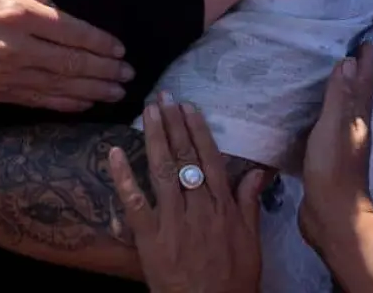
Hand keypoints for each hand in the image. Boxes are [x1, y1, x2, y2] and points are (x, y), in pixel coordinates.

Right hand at [0, 0, 133, 111]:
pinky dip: (63, 104)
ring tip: (116, 93)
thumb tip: (55, 5)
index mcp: (18, 14)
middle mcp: (15, 49)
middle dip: (104, 71)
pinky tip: (82, 104)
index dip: (100, 44)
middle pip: (72, 65)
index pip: (72, 32)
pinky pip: (35, 101)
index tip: (121, 49)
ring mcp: (3, 76)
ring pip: (58, 87)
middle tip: (129, 76)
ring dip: (91, 91)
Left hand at [110, 95, 270, 292]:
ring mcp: (172, 221)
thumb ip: (249, 203)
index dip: (198, 131)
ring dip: (154, 137)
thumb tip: (257, 170)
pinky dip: (124, 176)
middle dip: (174, 125)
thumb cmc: (233, 281)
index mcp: (222, 208)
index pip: (209, 159)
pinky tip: (115, 152)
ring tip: (148, 110)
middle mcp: (198, 208)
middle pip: (185, 158)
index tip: (189, 107)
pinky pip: (134, 202)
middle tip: (164, 97)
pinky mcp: (149, 237)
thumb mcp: (252, 242)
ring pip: (162, 170)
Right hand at [299, 43, 372, 247]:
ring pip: (341, 110)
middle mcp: (354, 129)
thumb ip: (340, 96)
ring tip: (321, 74)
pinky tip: (304, 111)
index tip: (363, 39)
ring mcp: (340, 144)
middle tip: (341, 49)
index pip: (366, 83)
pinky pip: (323, 126)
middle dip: (354, 72)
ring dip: (337, 92)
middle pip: (357, 94)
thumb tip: (349, 62)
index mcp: (359, 119)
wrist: (331, 216)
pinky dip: (318, 112)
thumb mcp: (335, 127)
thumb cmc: (333, 169)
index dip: (366, 62)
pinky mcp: (326, 157)